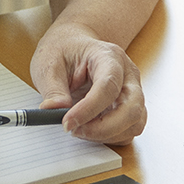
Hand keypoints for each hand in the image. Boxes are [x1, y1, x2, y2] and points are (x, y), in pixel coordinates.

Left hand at [30, 24, 145, 142]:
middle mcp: (128, 74)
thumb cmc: (64, 51)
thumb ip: (52, 89)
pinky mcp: (129, 107)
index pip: (108, 86)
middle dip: (104, 128)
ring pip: (134, 123)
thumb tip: (54, 110)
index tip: (67, 122)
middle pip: (131, 108)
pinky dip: (111, 137)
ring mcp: (132, 92)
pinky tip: (91, 130)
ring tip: (80, 128)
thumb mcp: (49, 64)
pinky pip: (129, 130)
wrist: (74, 45)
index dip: (89, 109)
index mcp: (109, 56)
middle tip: (74, 130)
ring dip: (107, 135)